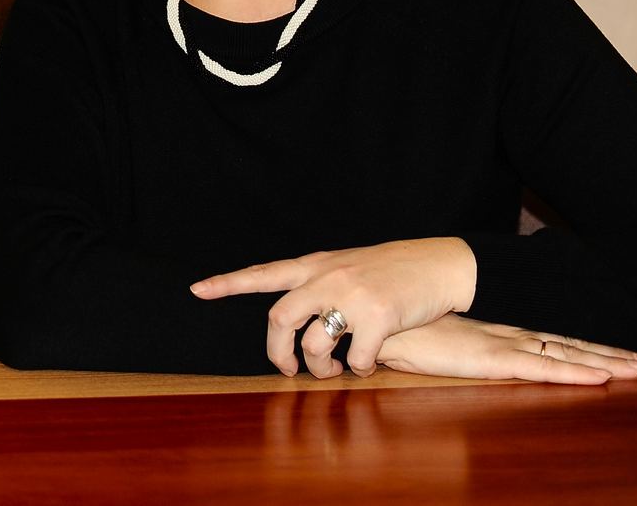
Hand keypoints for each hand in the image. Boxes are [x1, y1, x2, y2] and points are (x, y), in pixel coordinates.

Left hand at [190, 238, 477, 377]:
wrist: (439, 264)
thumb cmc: (392, 270)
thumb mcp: (346, 266)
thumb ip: (318, 283)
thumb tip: (294, 314)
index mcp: (315, 266)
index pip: (262, 273)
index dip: (228, 283)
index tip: (197, 289)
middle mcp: (327, 278)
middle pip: (279, 318)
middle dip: (277, 352)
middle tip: (286, 370)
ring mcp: (351, 296)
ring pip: (314, 343)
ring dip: (320, 368)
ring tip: (331, 372)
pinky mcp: (379, 316)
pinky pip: (357, 358)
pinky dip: (359, 370)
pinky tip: (367, 366)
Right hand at [378, 315, 636, 382]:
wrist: (377, 316)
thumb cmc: (397, 328)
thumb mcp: (431, 338)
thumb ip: (447, 343)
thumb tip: (446, 345)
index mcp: (495, 328)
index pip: (551, 335)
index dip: (586, 343)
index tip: (619, 349)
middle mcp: (506, 333)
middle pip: (567, 343)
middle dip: (609, 352)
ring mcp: (502, 344)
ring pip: (566, 354)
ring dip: (606, 362)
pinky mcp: (492, 358)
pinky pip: (542, 369)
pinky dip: (575, 373)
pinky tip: (603, 378)